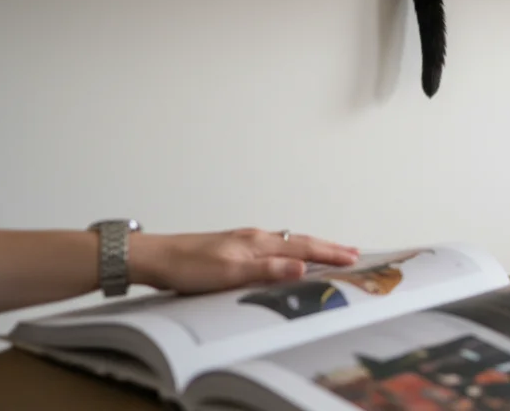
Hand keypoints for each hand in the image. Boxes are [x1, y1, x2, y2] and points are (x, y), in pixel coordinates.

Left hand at [128, 229, 358, 294]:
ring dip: (312, 247)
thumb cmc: (188, 266)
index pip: (304, 247)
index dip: (330, 253)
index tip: (354, 258)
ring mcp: (245, 240)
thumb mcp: (230, 272)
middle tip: (353, 252)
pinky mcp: (235, 247)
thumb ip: (268, 269)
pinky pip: (274, 246)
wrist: (156, 256)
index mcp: (259, 242)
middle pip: (300, 240)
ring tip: (330, 251)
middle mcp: (256, 237)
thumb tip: (303, 265)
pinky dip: (292, 249)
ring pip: (288, 242)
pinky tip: (289, 253)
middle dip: (328, 247)